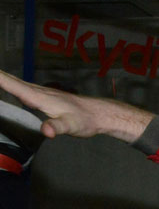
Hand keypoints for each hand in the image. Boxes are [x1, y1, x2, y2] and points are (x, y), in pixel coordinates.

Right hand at [0, 70, 153, 141]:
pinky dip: (9, 83)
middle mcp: (37, 92)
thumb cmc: (85, 119)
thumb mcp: (71, 126)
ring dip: (1, 77)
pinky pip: (21, 87)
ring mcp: (40, 93)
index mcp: (39, 97)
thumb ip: (57, 127)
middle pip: (10, 80)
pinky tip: (6, 84)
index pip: (13, 84)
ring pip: (15, 82)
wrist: (99, 114)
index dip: (0, 79)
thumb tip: (46, 131)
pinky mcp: (43, 97)